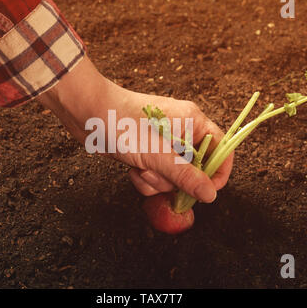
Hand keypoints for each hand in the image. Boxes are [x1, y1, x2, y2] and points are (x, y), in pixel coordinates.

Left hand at [36, 57, 233, 202]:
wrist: (86, 113)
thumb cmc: (122, 124)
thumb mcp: (157, 154)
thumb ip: (185, 176)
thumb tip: (210, 194)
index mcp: (192, 121)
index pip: (220, 148)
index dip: (218, 171)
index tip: (208, 191)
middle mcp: (181, 131)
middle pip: (196, 168)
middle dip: (175, 178)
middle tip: (159, 172)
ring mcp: (163, 143)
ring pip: (173, 176)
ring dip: (156, 179)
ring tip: (140, 166)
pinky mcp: (148, 152)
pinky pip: (156, 175)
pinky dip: (144, 178)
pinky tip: (132, 168)